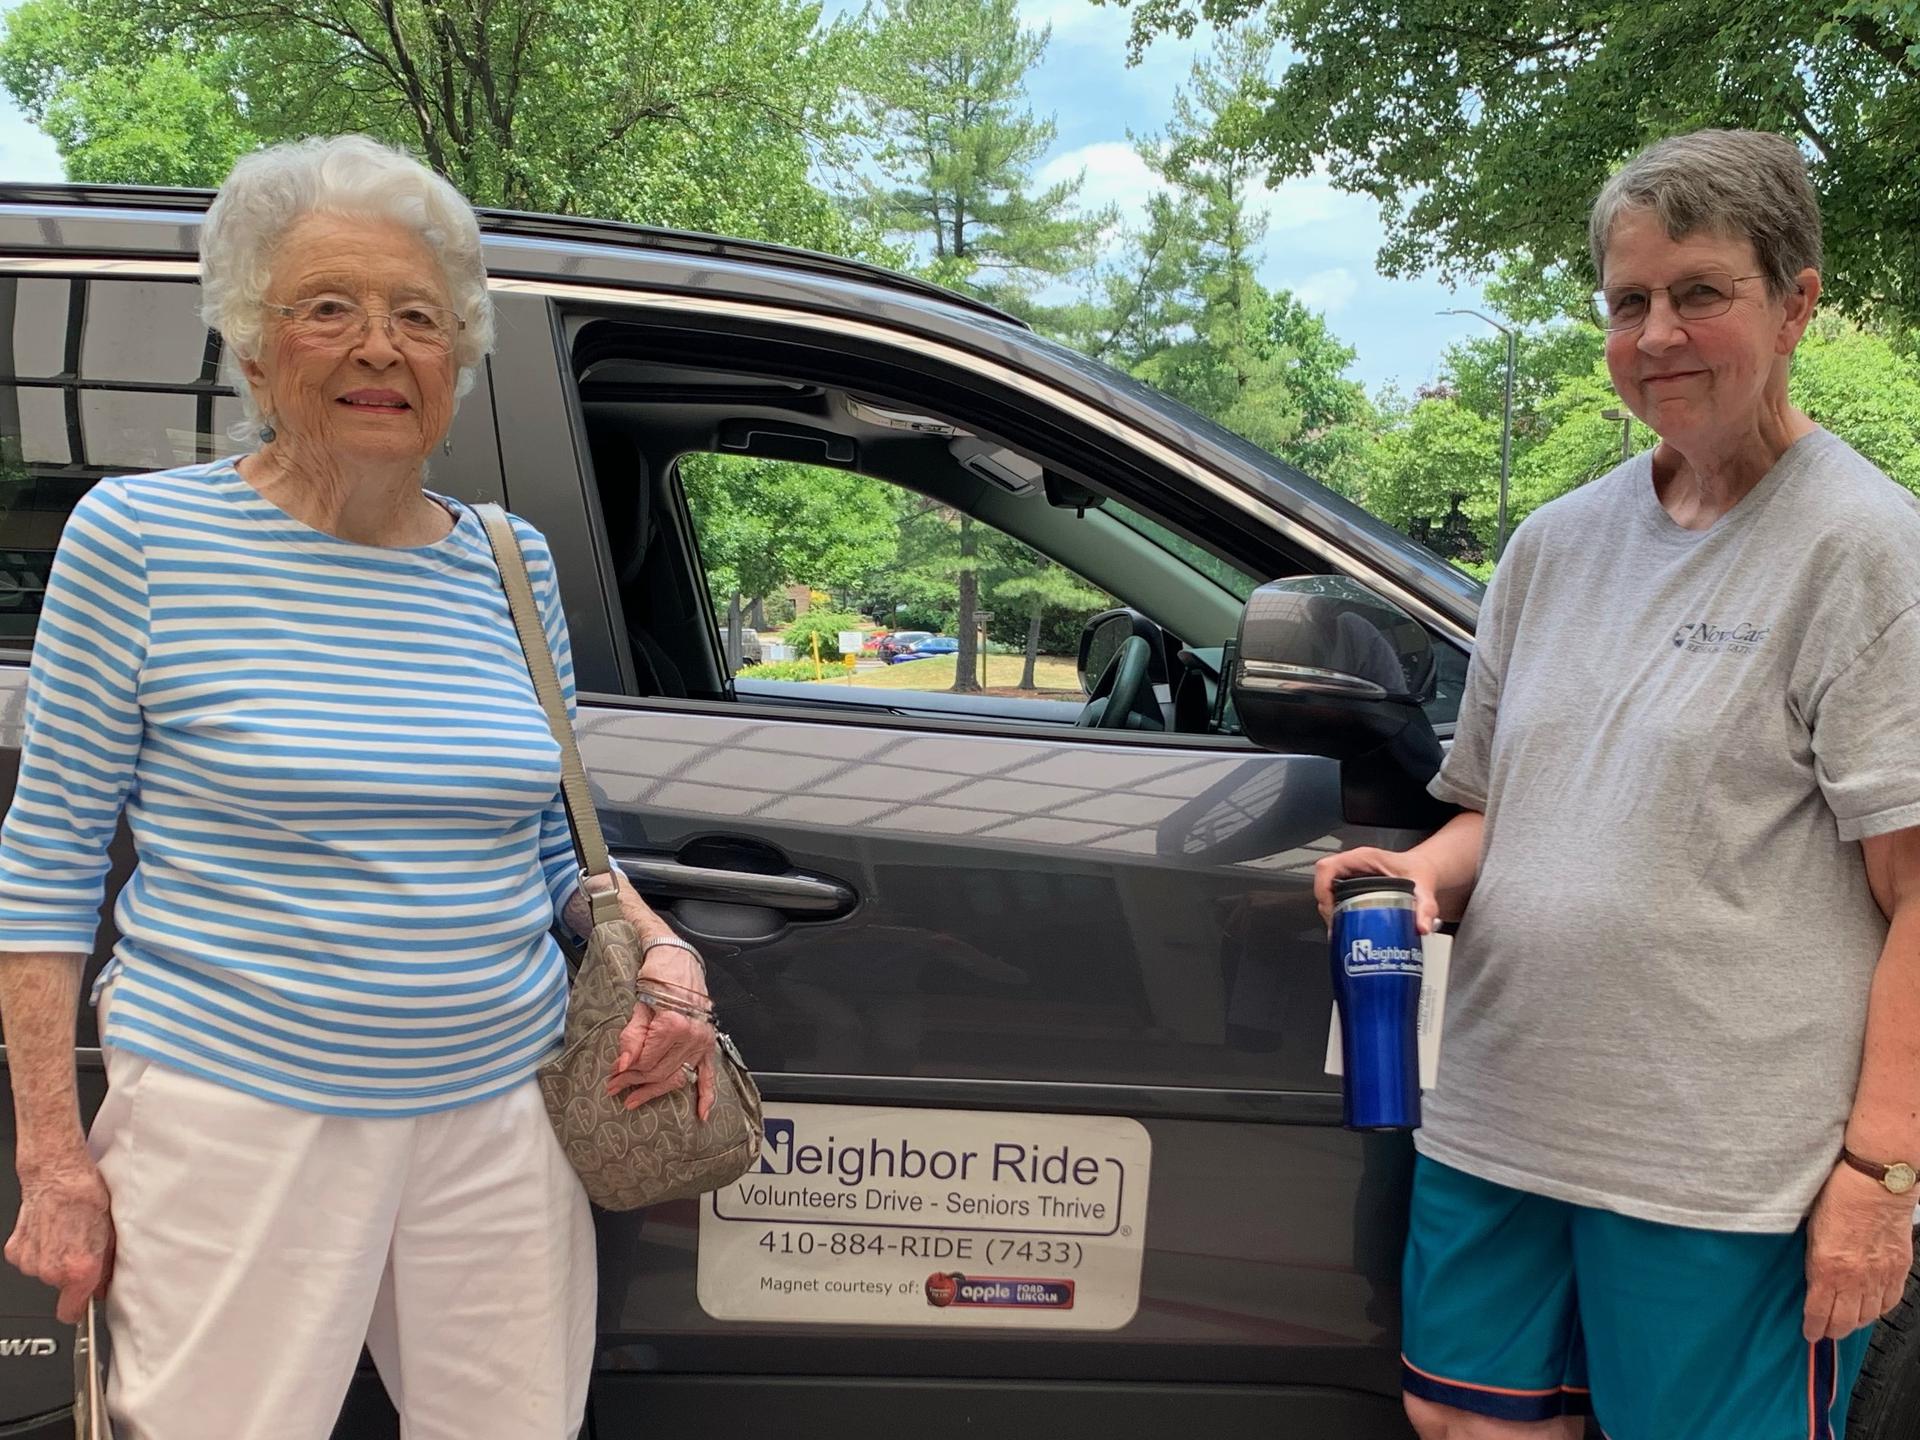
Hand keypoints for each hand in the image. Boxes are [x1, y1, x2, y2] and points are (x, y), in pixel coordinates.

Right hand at [5, 1148, 112, 1322]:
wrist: (58, 1176)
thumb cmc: (87, 1198)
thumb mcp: (112, 1235)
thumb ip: (106, 1268)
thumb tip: (102, 1286)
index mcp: (80, 1270)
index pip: (72, 1313)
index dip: (79, 1308)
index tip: (83, 1305)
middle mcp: (51, 1271)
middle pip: (60, 1288)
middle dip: (71, 1273)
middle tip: (82, 1247)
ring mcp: (31, 1262)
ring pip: (44, 1273)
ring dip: (54, 1259)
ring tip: (67, 1233)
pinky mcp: (15, 1251)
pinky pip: (30, 1259)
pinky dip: (39, 1249)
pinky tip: (51, 1230)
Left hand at [604, 945, 716, 1121]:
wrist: (678, 959)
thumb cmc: (657, 978)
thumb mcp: (638, 1007)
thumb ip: (631, 1039)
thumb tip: (622, 1066)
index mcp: (673, 1026)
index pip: (646, 1062)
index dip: (625, 1073)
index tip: (611, 1078)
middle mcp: (691, 1036)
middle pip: (659, 1072)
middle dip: (635, 1082)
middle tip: (615, 1088)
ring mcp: (702, 1041)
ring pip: (677, 1077)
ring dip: (655, 1090)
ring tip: (635, 1099)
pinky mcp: (708, 1042)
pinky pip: (709, 1072)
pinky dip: (707, 1094)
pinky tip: (702, 1113)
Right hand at [1312, 848, 1440, 933]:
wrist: (1424, 868)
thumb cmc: (1418, 870)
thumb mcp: (1424, 887)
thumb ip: (1425, 907)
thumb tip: (1421, 926)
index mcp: (1364, 858)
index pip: (1328, 867)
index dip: (1322, 888)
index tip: (1329, 909)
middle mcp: (1354, 864)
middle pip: (1324, 883)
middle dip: (1327, 907)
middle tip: (1337, 926)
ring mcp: (1351, 874)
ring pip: (1328, 891)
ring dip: (1331, 911)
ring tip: (1341, 929)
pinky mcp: (1353, 884)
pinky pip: (1335, 895)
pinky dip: (1337, 911)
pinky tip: (1346, 925)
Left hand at [1803, 1161, 1914, 1340]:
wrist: (1875, 1186)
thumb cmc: (1839, 1199)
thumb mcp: (1813, 1232)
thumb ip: (1815, 1261)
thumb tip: (1814, 1282)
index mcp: (1828, 1268)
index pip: (1818, 1312)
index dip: (1813, 1328)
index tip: (1810, 1334)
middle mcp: (1856, 1279)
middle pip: (1845, 1321)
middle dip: (1833, 1331)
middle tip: (1826, 1332)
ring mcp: (1880, 1277)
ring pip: (1868, 1315)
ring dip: (1855, 1322)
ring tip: (1846, 1322)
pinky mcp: (1898, 1270)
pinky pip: (1890, 1301)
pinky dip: (1878, 1309)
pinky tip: (1871, 1308)